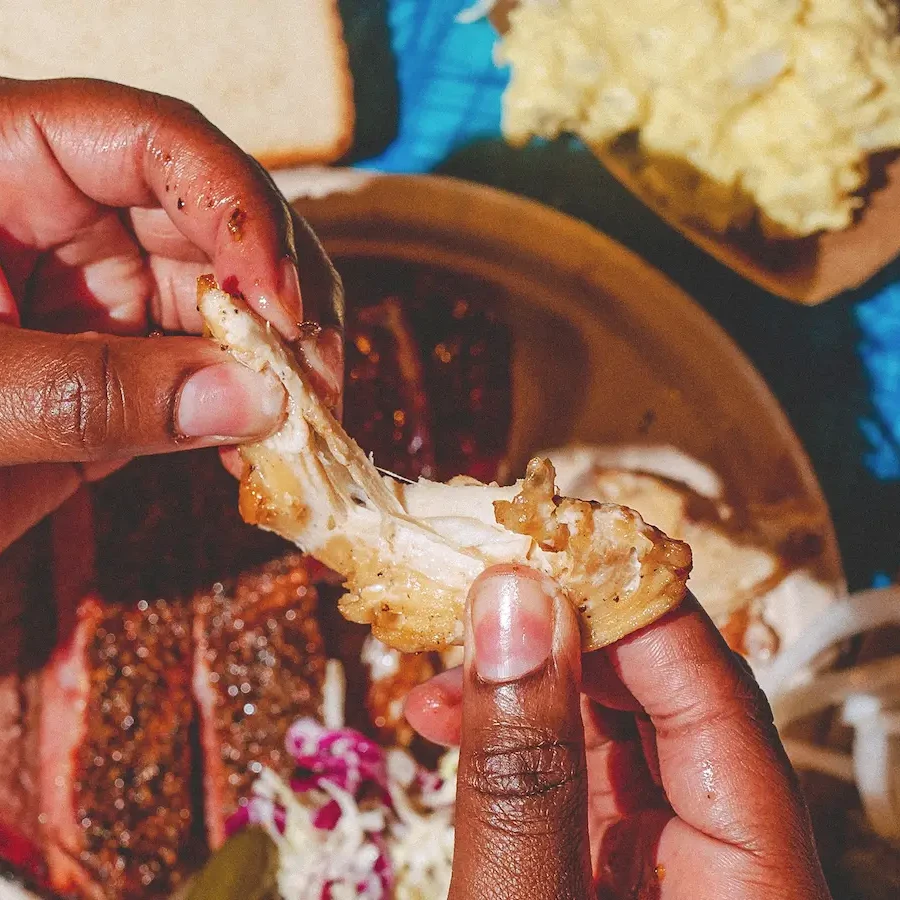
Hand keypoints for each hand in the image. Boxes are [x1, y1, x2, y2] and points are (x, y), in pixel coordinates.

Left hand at [0, 77, 342, 554]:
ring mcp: (102, 294)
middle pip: (220, 225)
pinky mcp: (121, 365)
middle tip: (320, 382)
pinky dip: (249, 413)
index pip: (155, 142)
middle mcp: (70, 217)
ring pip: (230, 304)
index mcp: (6, 161)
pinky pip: (208, 375)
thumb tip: (254, 404)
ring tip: (309, 426)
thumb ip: (94, 394)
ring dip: (282, 364)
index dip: (239, 211)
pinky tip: (267, 452)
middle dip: (285, 301)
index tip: (278, 306)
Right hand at [404, 568, 831, 899]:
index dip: (626, 604)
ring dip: (528, 674)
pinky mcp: (618, 870)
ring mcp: (674, 863)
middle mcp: (734, 857)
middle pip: (668, 694)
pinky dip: (515, 731)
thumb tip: (513, 602)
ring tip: (440, 655)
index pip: (712, 689)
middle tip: (472, 591)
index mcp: (761, 880)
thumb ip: (522, 772)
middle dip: (565, 630)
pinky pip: (579, 770)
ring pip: (616, 724)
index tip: (533, 551)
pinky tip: (447, 714)